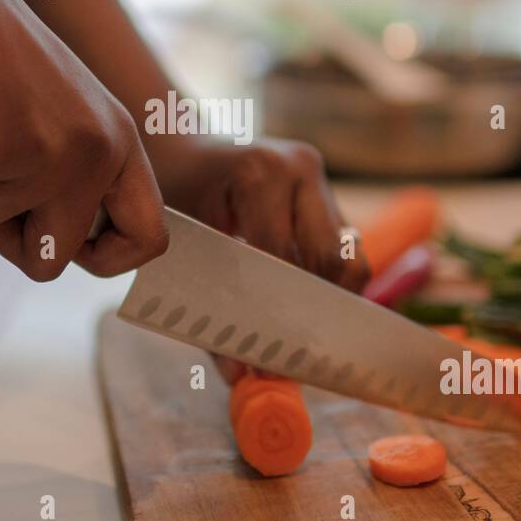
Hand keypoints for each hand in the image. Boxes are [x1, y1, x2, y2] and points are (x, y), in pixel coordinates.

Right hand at [0, 0, 167, 280]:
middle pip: (47, 260)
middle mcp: (89, 151)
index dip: (103, 258)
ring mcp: (35, 153)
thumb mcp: (53, 109)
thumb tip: (54, 250)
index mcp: (117, 139)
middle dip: (0, 234)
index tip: (58, 241)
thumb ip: (68, 173)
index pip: (147, 235)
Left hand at [147, 135, 368, 381]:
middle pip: (332, 258)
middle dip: (315, 307)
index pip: (283, 256)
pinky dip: (326, 279)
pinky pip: (342, 248)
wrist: (180, 145)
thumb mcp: (180, 242)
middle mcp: (299, 168)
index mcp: (259, 172)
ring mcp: (319, 177)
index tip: (270, 350)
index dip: (277, 308)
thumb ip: (208, 307)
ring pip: (348, 256)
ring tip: (298, 326)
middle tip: (293, 348)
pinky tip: (299, 301)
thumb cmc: (173, 191)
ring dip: (327, 294)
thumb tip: (240, 376)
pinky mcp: (327, 192)